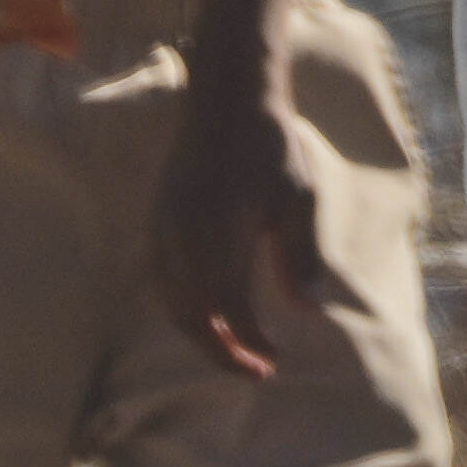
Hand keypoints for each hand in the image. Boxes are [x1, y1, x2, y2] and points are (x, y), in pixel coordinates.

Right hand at [149, 22, 330, 379]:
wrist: (228, 96)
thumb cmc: (271, 144)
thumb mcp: (297, 197)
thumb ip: (300, 255)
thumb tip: (309, 312)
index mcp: (218, 233)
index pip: (227, 310)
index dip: (249, 343)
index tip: (273, 361)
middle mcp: (182, 237)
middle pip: (191, 317)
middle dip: (221, 351)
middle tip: (256, 370)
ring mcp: (163, 228)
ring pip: (171, 302)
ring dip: (200, 333)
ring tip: (234, 347)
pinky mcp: (157, 219)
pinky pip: (161, 281)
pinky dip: (182, 307)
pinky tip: (207, 313)